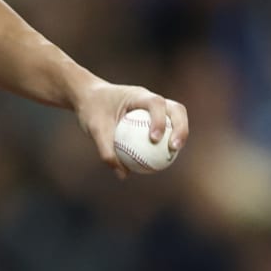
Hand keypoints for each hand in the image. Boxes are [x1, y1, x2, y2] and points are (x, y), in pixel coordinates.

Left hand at [72, 82, 188, 178]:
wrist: (89, 97)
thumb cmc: (91, 110)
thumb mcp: (94, 129)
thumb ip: (106, 150)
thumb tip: (122, 175)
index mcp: (137, 95)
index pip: (155, 103)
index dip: (159, 120)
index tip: (154, 139)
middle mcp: (150, 99)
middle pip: (176, 109)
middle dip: (181, 127)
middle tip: (174, 148)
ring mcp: (154, 107)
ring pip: (175, 118)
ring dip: (179, 134)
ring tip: (172, 155)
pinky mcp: (153, 116)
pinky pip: (165, 129)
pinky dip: (166, 142)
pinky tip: (162, 161)